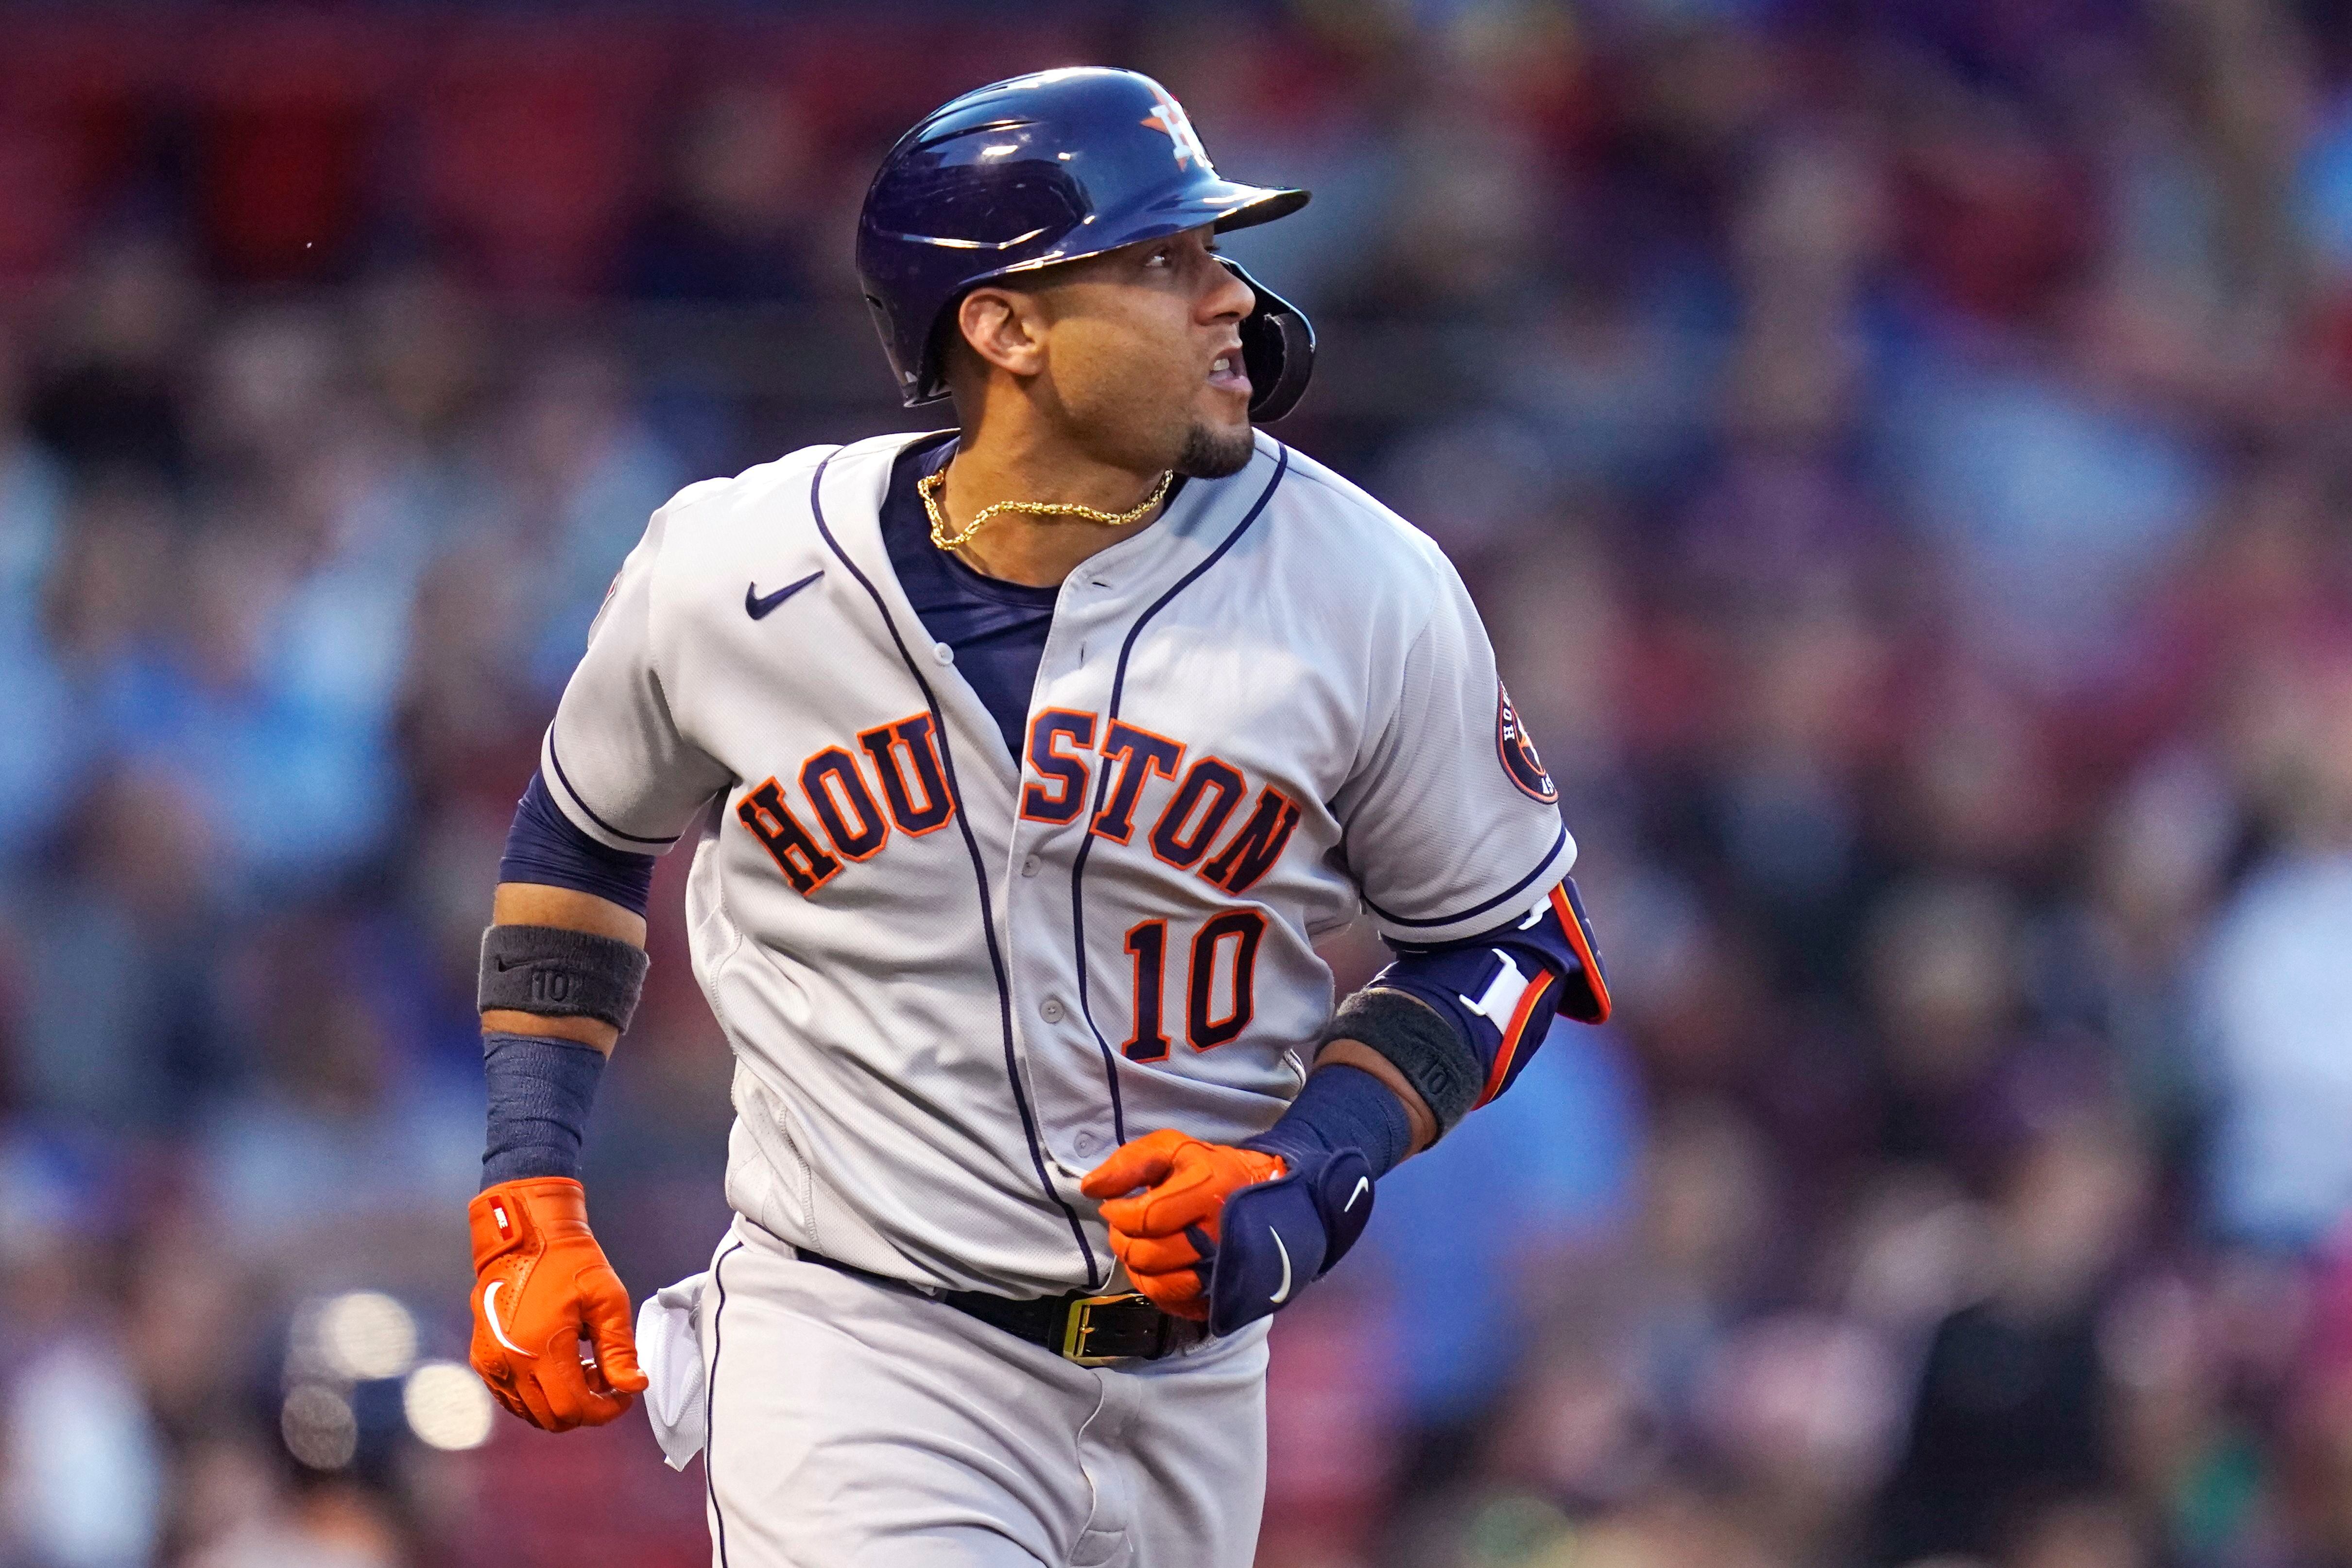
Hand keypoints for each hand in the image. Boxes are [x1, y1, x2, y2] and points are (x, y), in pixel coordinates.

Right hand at [468, 1177, 647, 1430]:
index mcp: (540, 1348)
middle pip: (552, 1418)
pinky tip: (559, 1365)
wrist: (522, 1235)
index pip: (574, 1409)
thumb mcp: (606, 1299)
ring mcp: (491, 1364)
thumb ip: (619, 1348)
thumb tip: (632, 1385)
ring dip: (562, 1402)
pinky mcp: (483, 1359)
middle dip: (587, 1408)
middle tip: (606, 1378)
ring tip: (584, 1366)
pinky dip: (539, 1395)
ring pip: (531, 1413)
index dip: (605, 1411)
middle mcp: (508, 1363)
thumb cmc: (564, 1259)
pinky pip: (512, 1398)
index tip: (624, 1394)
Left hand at [1081, 1130, 1283, 1320]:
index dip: (1118, 1214)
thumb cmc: (1208, 1169)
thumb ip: (1130, 1162)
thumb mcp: (1172, 1148)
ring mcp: (1221, 1270)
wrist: (1259, 1195)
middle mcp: (1218, 1236)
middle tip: (1125, 1226)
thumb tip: (1090, 1188)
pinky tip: (1155, 1266)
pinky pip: (1174, 1303)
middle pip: (1149, 1255)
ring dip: (1136, 1266)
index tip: (1114, 1205)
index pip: (1146, 1218)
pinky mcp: (1219, 1292)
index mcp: (1208, 1191)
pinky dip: (1154, 1287)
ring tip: (1138, 1245)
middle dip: (1124, 1241)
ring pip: (1159, 1285)